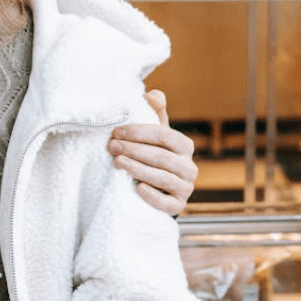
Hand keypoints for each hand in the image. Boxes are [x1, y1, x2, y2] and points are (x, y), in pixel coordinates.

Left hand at [107, 89, 197, 215]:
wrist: (154, 188)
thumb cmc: (150, 154)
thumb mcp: (152, 134)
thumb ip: (154, 113)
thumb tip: (152, 94)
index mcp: (184, 146)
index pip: (164, 135)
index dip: (139, 133)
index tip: (116, 132)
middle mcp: (189, 167)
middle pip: (162, 157)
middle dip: (134, 150)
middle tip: (111, 147)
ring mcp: (185, 188)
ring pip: (163, 178)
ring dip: (138, 169)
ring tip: (117, 163)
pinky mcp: (177, 206)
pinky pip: (167, 204)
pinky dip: (153, 196)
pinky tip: (137, 188)